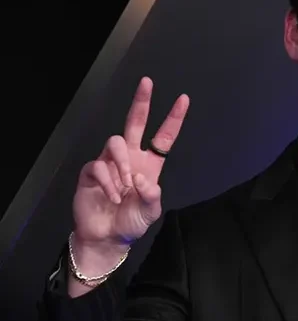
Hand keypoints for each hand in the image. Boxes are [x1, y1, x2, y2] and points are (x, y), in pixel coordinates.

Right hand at [72, 77, 189, 250]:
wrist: (107, 237)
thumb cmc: (131, 222)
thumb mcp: (151, 211)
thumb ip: (152, 196)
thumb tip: (143, 179)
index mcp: (150, 164)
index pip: (163, 136)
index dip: (173, 118)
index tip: (183, 99)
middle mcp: (130, 158)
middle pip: (135, 122)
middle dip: (141, 102)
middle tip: (147, 83)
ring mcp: (109, 163)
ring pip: (116, 142)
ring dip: (123, 162)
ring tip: (126, 185)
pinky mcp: (91, 172)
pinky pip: (99, 166)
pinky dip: (108, 183)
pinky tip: (113, 197)